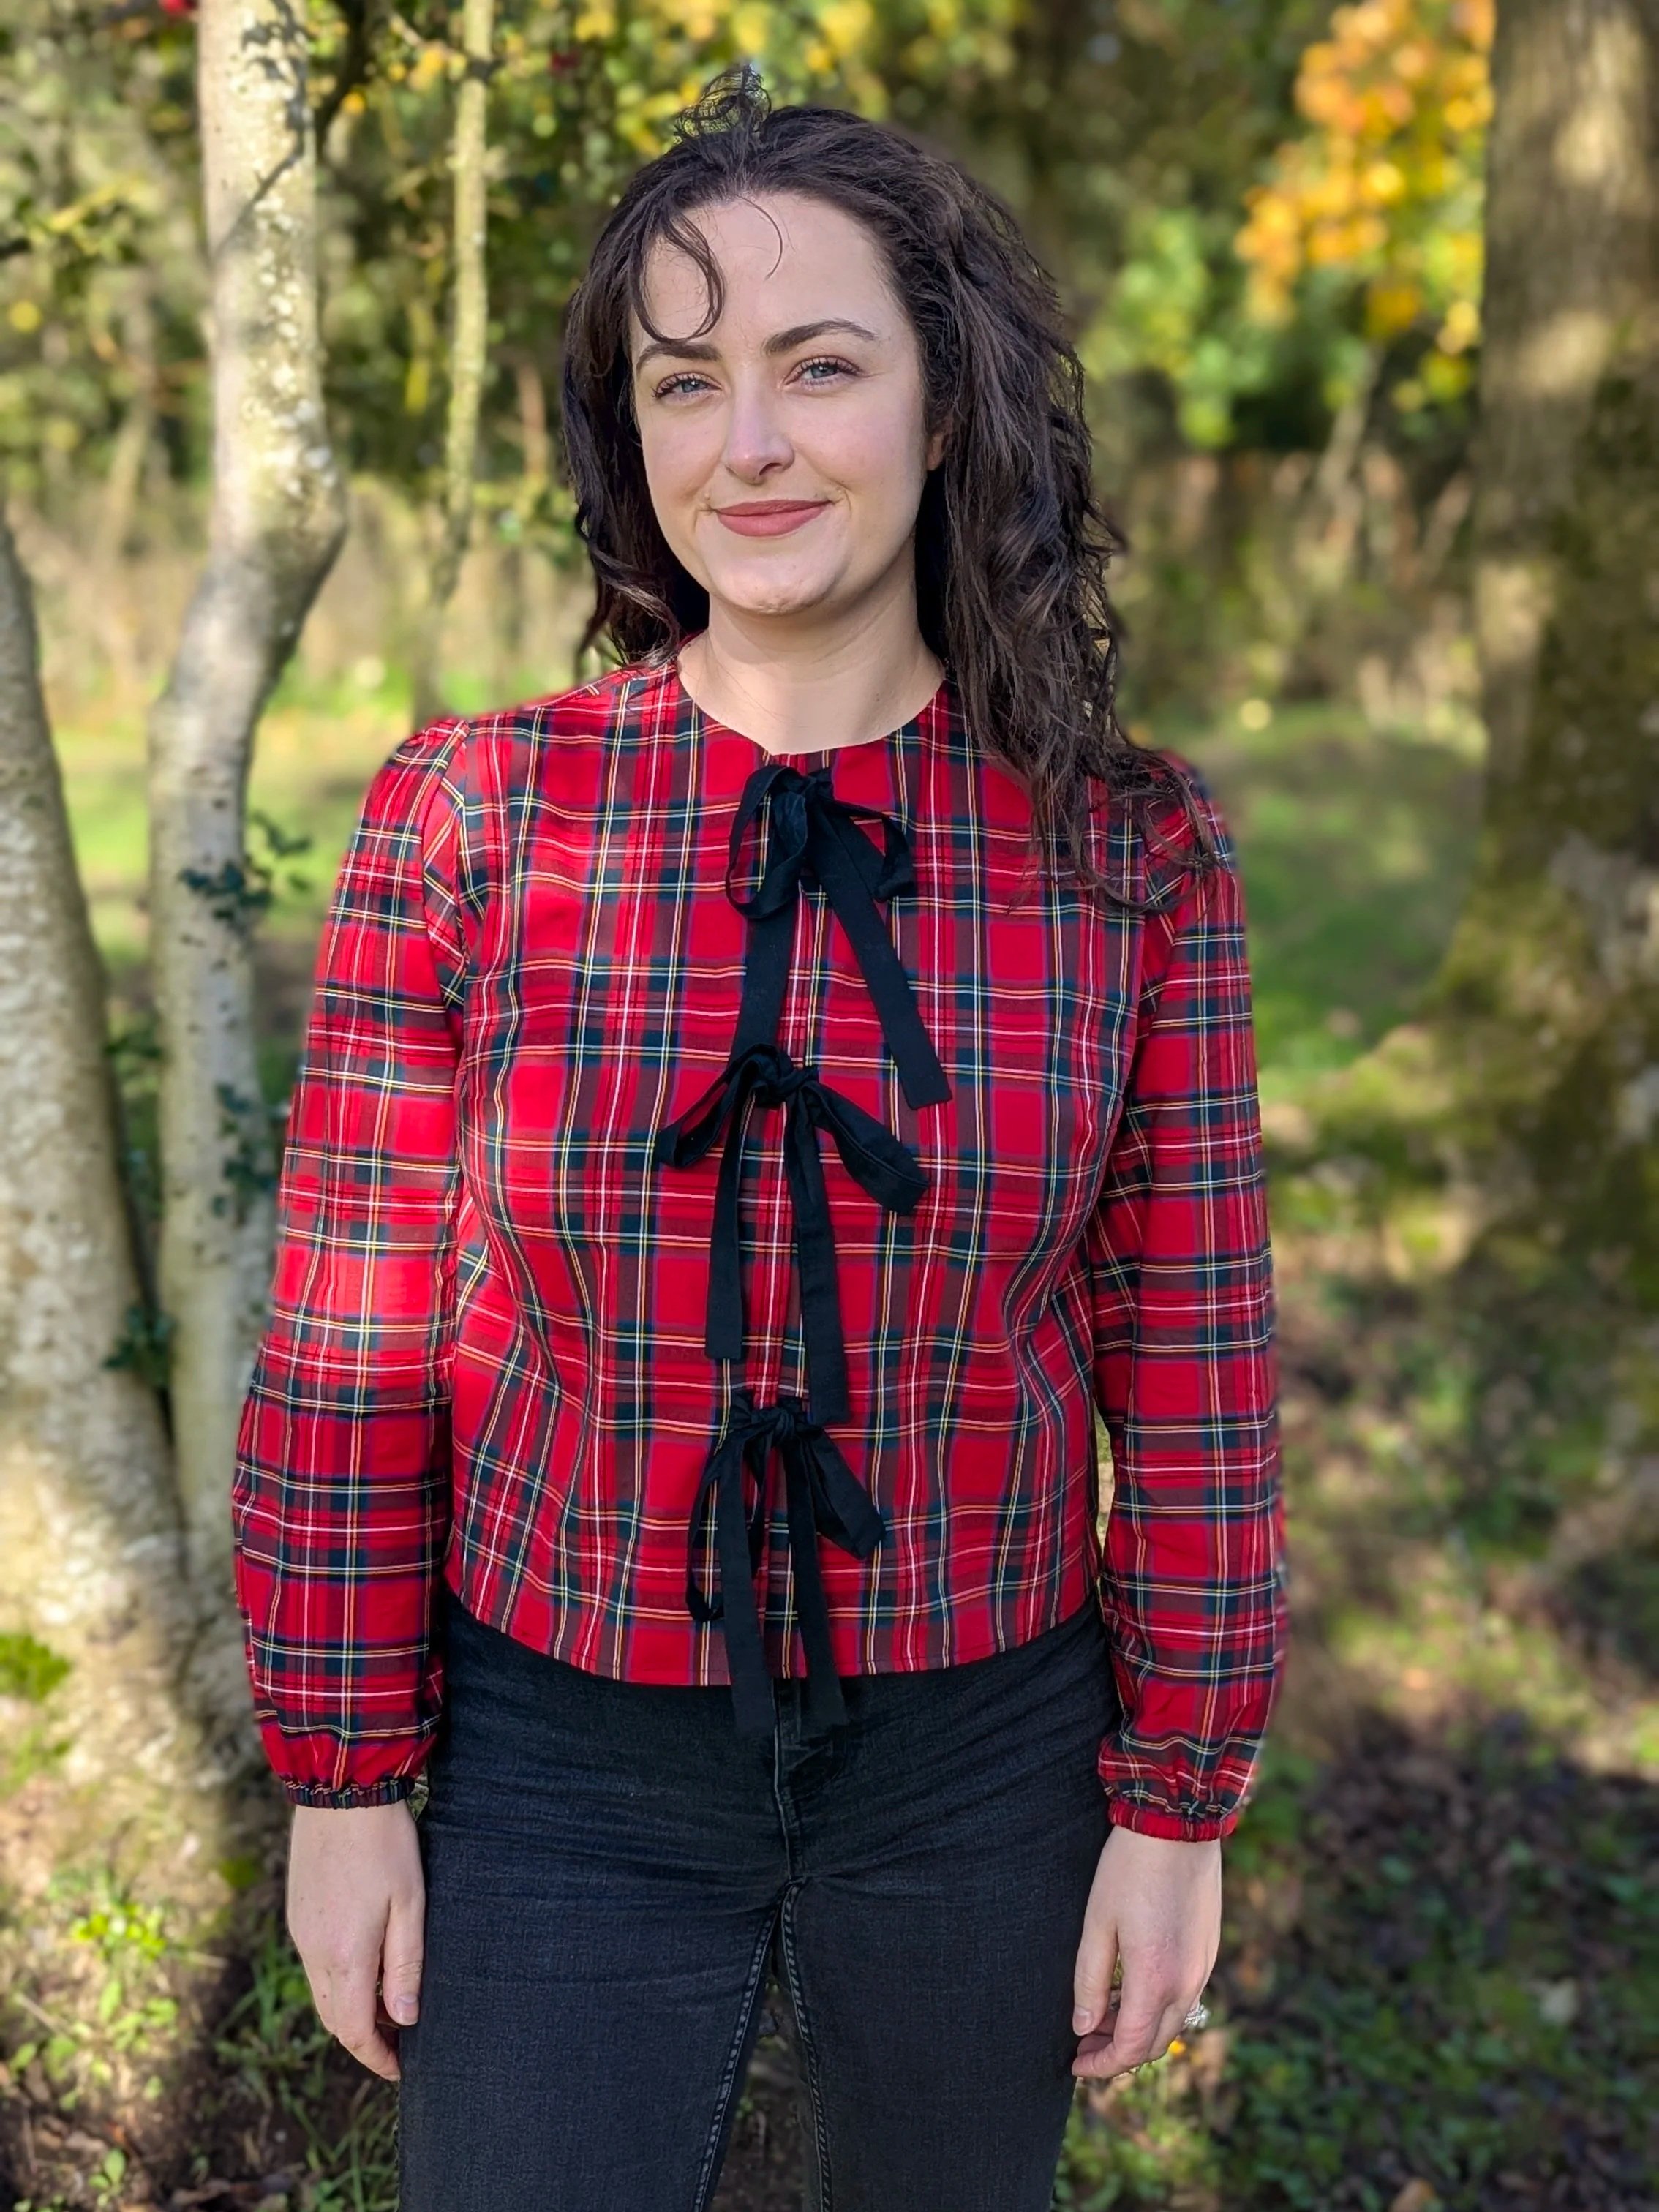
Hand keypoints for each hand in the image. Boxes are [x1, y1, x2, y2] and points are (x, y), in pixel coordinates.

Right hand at [287, 1801, 425, 2081]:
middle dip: (366, 2036)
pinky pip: (315, 1963)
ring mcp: (301, 1931)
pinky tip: (368, 1959)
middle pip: (333, 2017)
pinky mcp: (298, 1913)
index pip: (353, 2031)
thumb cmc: (384, 1845)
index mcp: (344, 1956)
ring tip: (391, 1999)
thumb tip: (405, 2018)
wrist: (339, 1791)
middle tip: (403, 2037)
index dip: (378, 2056)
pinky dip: (340, 1977)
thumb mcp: (410, 1904)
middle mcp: (313, 1952)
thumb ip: (405, 1964)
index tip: (402, 2068)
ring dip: (352, 2005)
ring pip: (322, 1991)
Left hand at [1070, 1825, 1220, 2078]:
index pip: (1129, 2047)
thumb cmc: (1129, 1870)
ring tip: (1102, 2014)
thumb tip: (1083, 2027)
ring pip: (1171, 2022)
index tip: (1076, 2065)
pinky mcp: (1209, 1950)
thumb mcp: (1097, 1924)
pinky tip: (1130, 1987)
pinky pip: (1185, 1996)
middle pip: (1154, 2043)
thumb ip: (1088, 1981)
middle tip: (1085, 2043)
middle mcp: (1186, 1982)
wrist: (1178, 1825)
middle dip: (1118, 2053)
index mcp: (1155, 1980)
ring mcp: (1203, 1967)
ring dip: (1138, 2029)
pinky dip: (1157, 2006)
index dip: (1101, 2065)